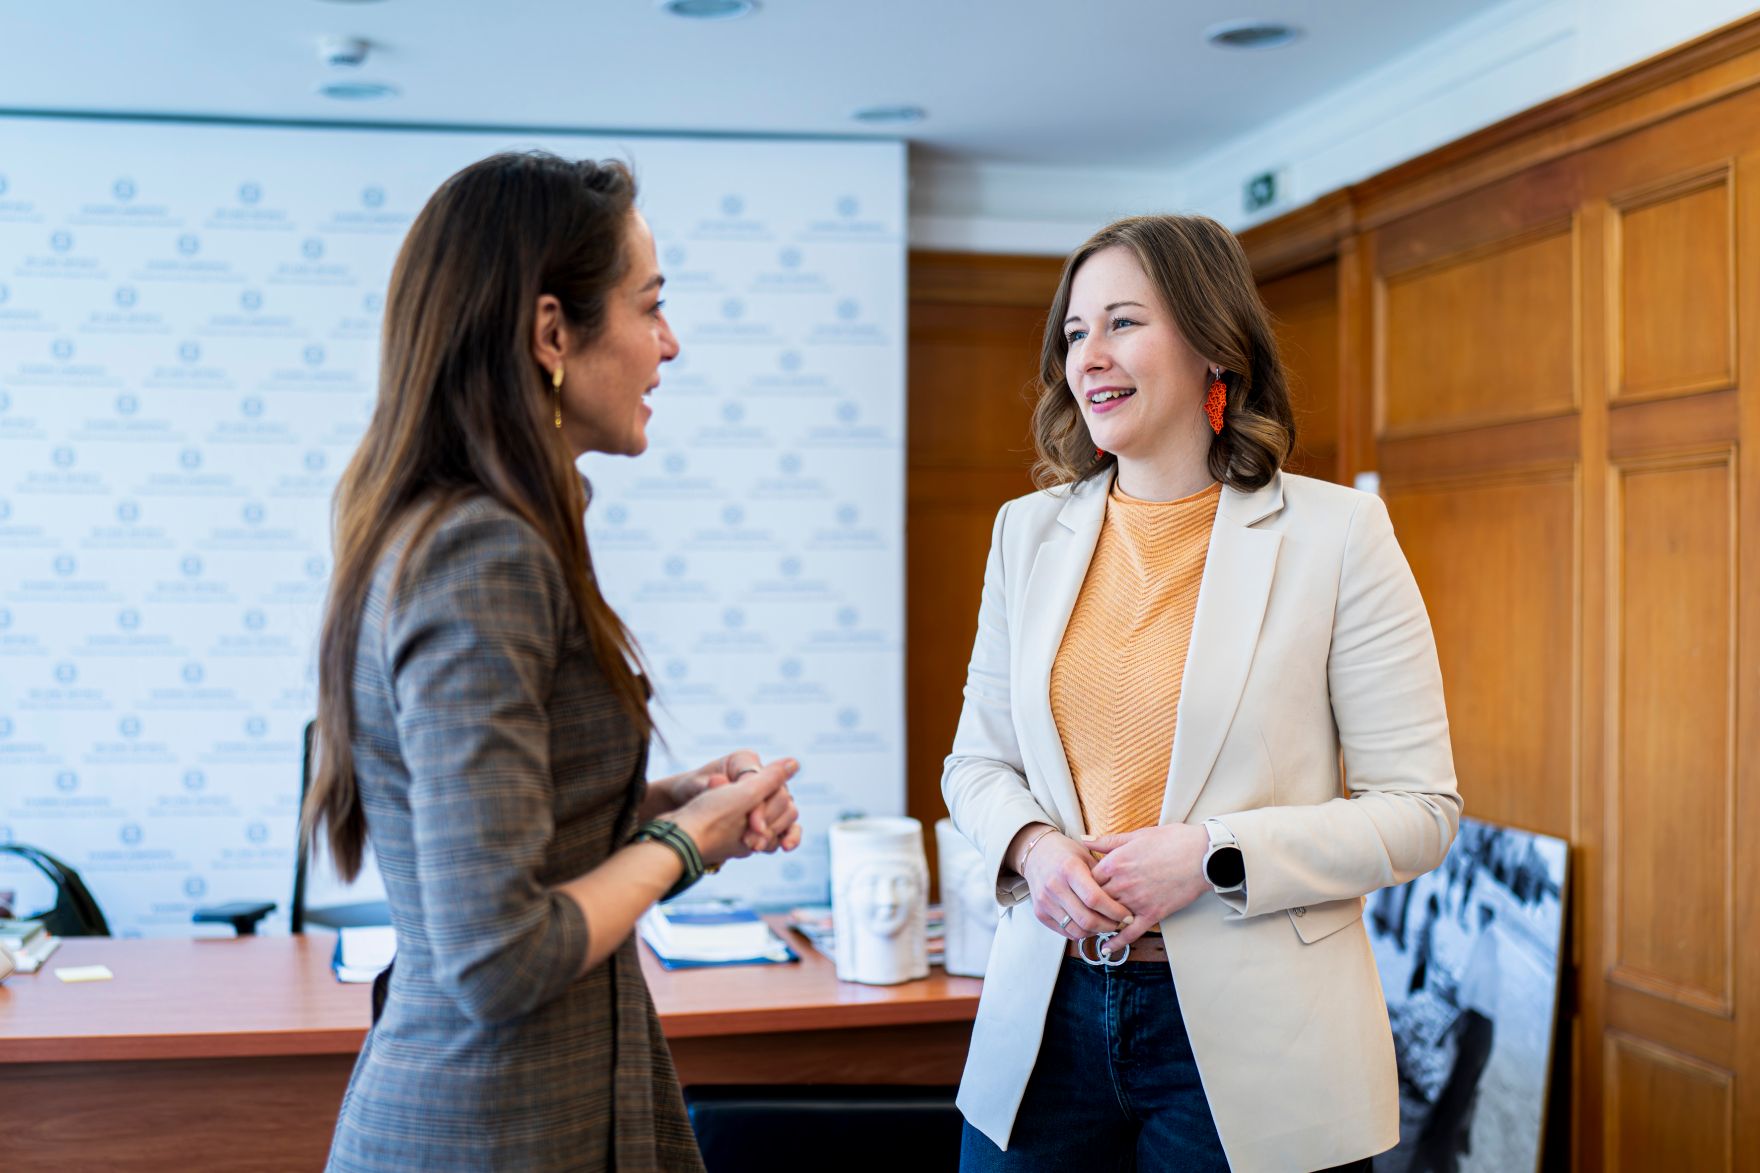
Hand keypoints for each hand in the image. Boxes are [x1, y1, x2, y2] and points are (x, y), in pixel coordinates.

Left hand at [651, 750, 796, 851]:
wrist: (686, 812)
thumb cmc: (690, 791)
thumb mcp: (698, 786)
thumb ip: (715, 784)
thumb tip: (724, 779)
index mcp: (745, 760)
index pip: (762, 781)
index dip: (760, 805)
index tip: (752, 825)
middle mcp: (760, 776)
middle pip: (780, 796)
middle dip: (768, 820)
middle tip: (750, 841)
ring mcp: (767, 796)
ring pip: (788, 811)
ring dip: (777, 830)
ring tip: (758, 847)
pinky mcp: (768, 815)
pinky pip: (788, 825)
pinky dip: (789, 835)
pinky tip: (785, 847)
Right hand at [1012, 825, 1132, 939]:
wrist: (1036, 853)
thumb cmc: (1066, 853)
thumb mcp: (1086, 855)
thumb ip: (1103, 876)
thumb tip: (1124, 899)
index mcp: (1069, 869)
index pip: (1094, 898)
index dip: (1114, 911)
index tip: (1128, 916)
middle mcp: (1054, 886)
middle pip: (1086, 919)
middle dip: (1108, 926)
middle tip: (1120, 924)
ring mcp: (1045, 901)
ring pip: (1076, 930)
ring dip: (1096, 932)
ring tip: (1106, 925)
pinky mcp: (1039, 913)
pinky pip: (1065, 931)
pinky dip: (1081, 932)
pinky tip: (1090, 924)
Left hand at [1087, 823, 1209, 949]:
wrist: (1202, 855)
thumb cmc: (1173, 841)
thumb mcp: (1137, 835)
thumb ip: (1108, 841)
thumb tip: (1083, 839)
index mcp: (1115, 862)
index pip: (1086, 878)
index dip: (1082, 883)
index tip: (1082, 887)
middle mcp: (1122, 883)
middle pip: (1094, 899)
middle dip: (1087, 904)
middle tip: (1081, 909)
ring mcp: (1136, 901)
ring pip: (1108, 916)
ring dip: (1099, 921)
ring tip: (1090, 926)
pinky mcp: (1152, 914)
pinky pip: (1130, 932)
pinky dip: (1116, 942)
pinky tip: (1106, 948)